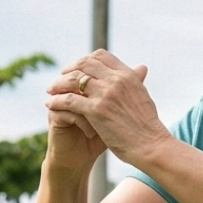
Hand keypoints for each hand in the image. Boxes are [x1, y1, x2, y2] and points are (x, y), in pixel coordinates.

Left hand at [44, 50, 171, 164]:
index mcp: (127, 75)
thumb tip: (141, 68)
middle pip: (84, 63)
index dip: (85, 59)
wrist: (151, 146)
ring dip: (58, 84)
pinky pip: (69, 100)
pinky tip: (51, 105)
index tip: (78, 69)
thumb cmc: (148, 126)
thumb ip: (137, 80)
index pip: (101, 56)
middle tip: (60, 78)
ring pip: (73, 80)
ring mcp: (105, 94)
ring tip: (51, 90)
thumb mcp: (144, 95)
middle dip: (69, 69)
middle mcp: (116, 80)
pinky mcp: (96, 111)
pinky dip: (57, 101)